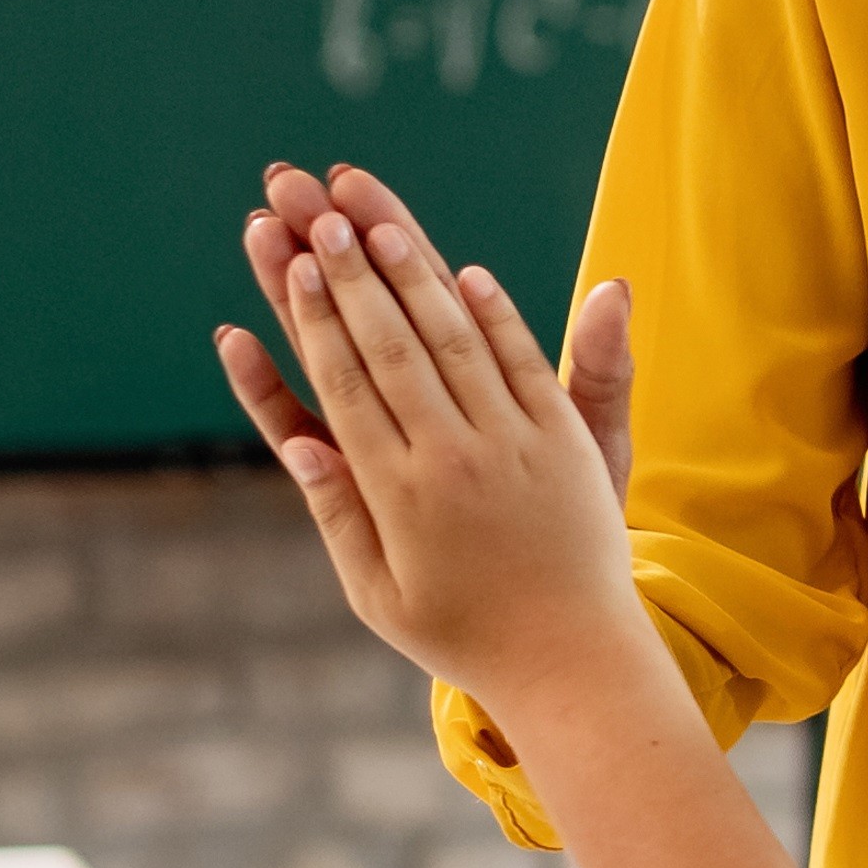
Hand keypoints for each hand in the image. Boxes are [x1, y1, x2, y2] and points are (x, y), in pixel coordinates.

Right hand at [215, 167, 645, 706]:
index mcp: (397, 494)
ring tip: (374, 218)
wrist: (573, 661)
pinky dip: (494, 316)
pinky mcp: (565, 440)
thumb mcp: (378, 591)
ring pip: (454, 339)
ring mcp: (515, 443)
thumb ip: (339, 512)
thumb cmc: (461, 632)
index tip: (294, 257)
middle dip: (349, 270)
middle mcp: (454, 457)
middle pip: (391, 343)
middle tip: (313, 206)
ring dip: (412, 273)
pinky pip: (526, 363)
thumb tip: (300, 440)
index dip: (317, 314)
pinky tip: (463, 272)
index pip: (345, 382)